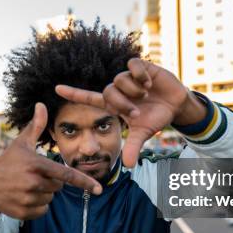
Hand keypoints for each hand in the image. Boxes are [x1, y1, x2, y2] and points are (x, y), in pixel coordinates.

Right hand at [0, 103, 101, 219]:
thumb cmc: (7, 162)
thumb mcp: (21, 143)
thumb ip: (36, 126)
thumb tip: (42, 104)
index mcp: (36, 165)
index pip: (66, 174)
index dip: (84, 181)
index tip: (99, 188)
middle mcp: (33, 183)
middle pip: (59, 186)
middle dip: (52, 181)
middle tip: (34, 175)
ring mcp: (28, 199)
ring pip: (50, 198)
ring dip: (44, 193)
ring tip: (27, 186)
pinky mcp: (24, 213)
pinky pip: (43, 210)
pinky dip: (38, 205)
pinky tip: (24, 197)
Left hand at [55, 58, 193, 167]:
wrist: (175, 105)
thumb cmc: (155, 118)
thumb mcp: (142, 133)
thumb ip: (132, 146)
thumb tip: (127, 166)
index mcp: (114, 104)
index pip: (89, 97)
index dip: (74, 94)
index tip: (56, 89)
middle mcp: (118, 89)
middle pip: (108, 91)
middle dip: (123, 104)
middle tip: (138, 111)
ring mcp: (129, 77)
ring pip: (120, 79)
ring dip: (134, 91)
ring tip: (146, 94)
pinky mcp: (141, 66)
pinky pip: (133, 65)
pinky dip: (141, 75)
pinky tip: (149, 82)